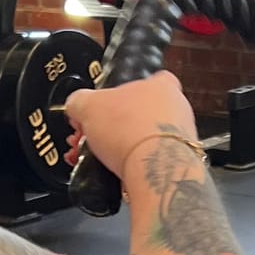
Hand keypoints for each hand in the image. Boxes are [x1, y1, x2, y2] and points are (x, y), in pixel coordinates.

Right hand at [63, 71, 200, 179]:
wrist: (154, 170)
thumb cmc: (134, 132)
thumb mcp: (87, 105)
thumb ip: (79, 100)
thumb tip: (75, 105)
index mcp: (161, 85)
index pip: (142, 81)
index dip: (117, 94)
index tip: (101, 106)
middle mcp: (176, 110)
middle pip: (137, 114)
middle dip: (111, 127)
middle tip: (92, 135)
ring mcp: (179, 139)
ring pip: (142, 140)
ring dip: (118, 149)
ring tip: (96, 158)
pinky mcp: (175, 165)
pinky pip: (148, 163)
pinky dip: (130, 168)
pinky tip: (113, 172)